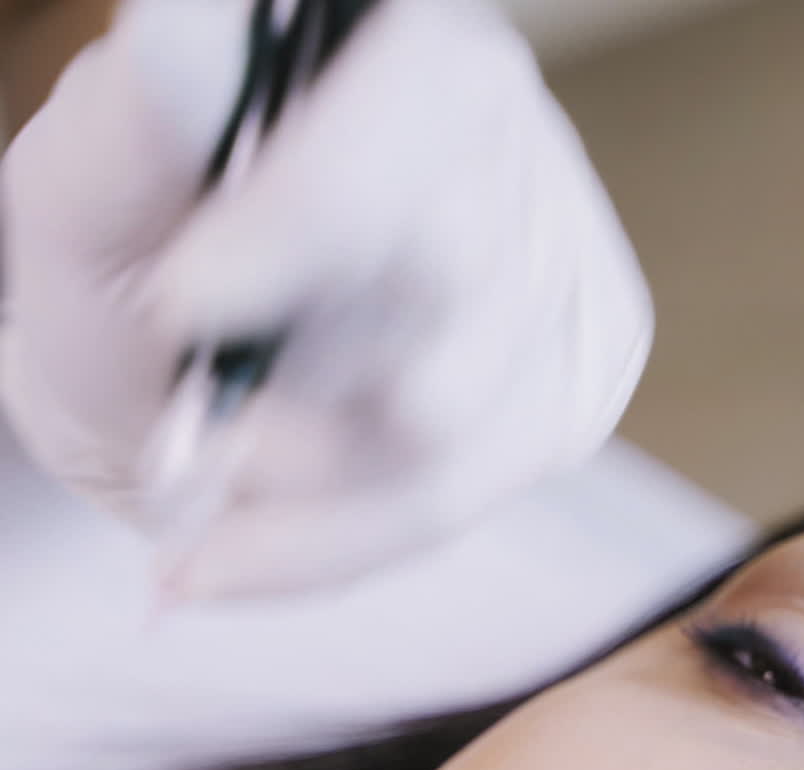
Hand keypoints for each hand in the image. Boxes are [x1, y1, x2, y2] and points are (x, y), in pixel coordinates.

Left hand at [0, 0, 652, 597]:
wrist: (194, 380)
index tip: (187, 305)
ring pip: (448, 425)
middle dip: (291, 385)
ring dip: (295, 480)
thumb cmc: (142, 272)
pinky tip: (250, 547)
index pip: (409, 118)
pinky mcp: (568, 404)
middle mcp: (512, 165)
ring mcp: (559, 295)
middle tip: (193, 432)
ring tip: (213, 477)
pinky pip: (457, 503)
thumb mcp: (97, 187)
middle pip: (450, 284)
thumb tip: (192, 50)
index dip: (305, 217)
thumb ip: (134, 127)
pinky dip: (329, 543)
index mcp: (415, 65)